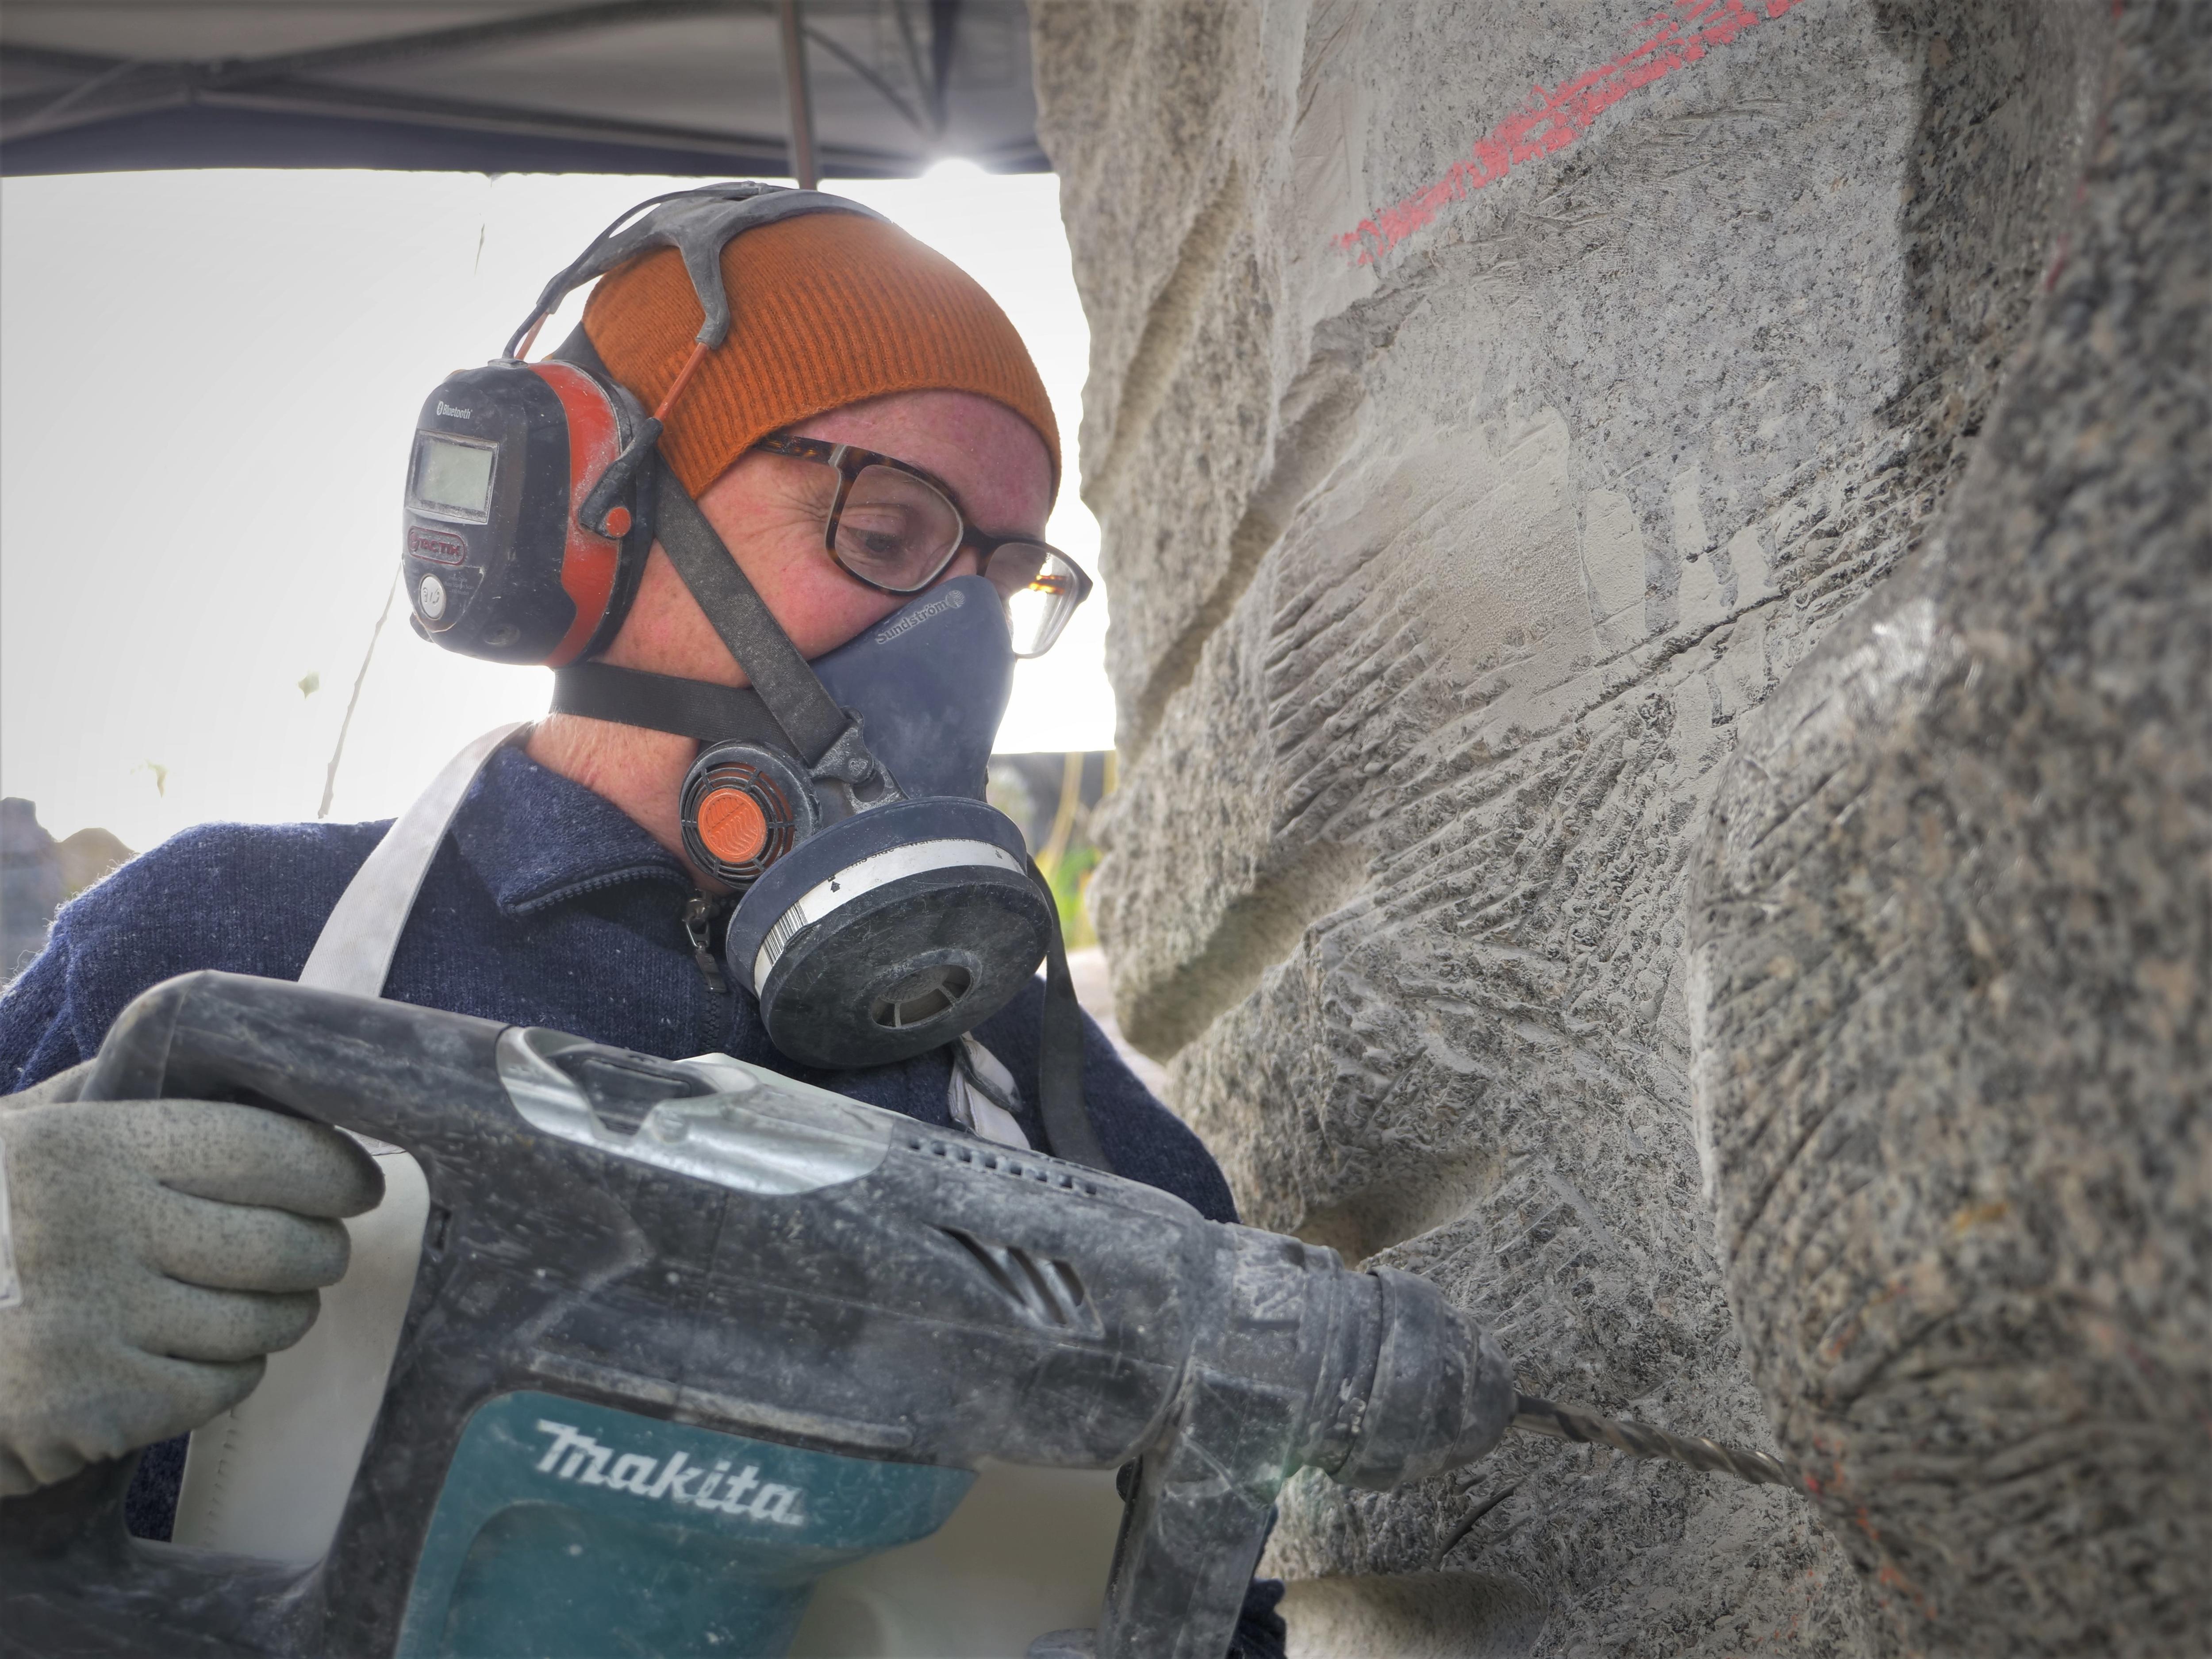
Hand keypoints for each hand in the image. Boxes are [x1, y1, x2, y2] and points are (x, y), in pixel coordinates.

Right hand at [0, 1064, 381, 1494]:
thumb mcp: (26, 1133)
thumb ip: (119, 1095)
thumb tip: (247, 1075)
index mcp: (94, 1146)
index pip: (277, 1151)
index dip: (338, 1174)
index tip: (355, 1188)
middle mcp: (97, 1227)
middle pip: (289, 1244)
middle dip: (317, 1253)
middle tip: (308, 1253)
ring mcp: (93, 1320)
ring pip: (268, 1321)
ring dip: (278, 1316)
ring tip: (248, 1303)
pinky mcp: (92, 1403)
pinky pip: (223, 1386)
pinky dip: (228, 1374)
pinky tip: (189, 1354)